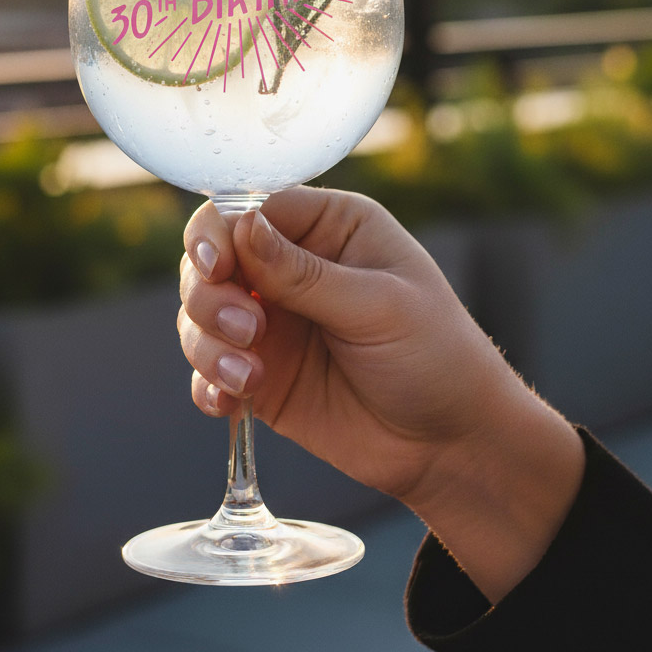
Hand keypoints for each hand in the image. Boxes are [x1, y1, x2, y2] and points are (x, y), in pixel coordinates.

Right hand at [178, 186, 584, 602]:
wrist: (451, 444)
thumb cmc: (435, 356)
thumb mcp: (378, 306)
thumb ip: (304, 273)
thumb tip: (240, 226)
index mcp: (328, 226)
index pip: (248, 208)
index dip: (218, 234)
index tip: (216, 269)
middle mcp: (290, 266)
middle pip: (211, 259)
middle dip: (210, 295)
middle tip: (248, 331)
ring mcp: (271, 321)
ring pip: (200, 314)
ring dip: (208, 344)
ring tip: (248, 378)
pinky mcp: (260, 373)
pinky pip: (209, 369)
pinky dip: (207, 384)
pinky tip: (226, 403)